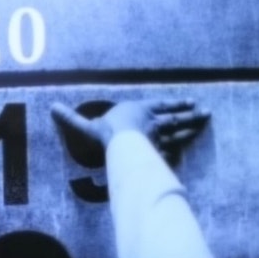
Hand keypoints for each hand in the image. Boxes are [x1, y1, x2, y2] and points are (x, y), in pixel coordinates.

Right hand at [51, 98, 209, 160]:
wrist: (121, 144)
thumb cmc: (107, 131)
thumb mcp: (87, 125)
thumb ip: (72, 119)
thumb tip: (51, 107)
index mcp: (141, 110)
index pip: (162, 106)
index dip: (176, 105)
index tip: (190, 102)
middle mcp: (154, 123)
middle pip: (176, 119)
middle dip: (191, 116)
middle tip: (206, 113)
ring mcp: (160, 139)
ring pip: (180, 133)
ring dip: (193, 128)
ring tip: (205, 122)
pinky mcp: (160, 154)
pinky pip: (173, 153)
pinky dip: (180, 153)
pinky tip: (186, 155)